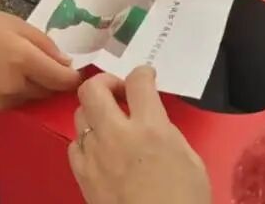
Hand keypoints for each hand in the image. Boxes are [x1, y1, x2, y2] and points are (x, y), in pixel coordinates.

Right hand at [0, 7, 80, 110]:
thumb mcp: (13, 22)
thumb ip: (43, 42)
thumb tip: (66, 63)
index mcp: (24, 58)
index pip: (63, 79)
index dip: (73, 75)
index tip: (74, 68)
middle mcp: (17, 85)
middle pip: (50, 90)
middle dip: (53, 79)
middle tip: (47, 63)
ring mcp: (4, 101)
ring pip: (34, 98)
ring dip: (36, 87)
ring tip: (23, 67)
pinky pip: (17, 103)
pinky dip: (19, 93)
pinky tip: (7, 77)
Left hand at [70, 68, 210, 203]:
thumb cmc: (185, 202)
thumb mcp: (190, 161)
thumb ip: (167, 131)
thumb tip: (152, 119)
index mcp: (150, 128)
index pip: (138, 81)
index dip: (143, 73)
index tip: (146, 77)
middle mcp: (117, 134)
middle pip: (93, 88)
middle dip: (106, 82)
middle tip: (119, 93)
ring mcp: (95, 155)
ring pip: (79, 114)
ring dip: (95, 112)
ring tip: (110, 123)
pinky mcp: (82, 176)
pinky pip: (74, 145)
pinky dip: (85, 141)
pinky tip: (99, 150)